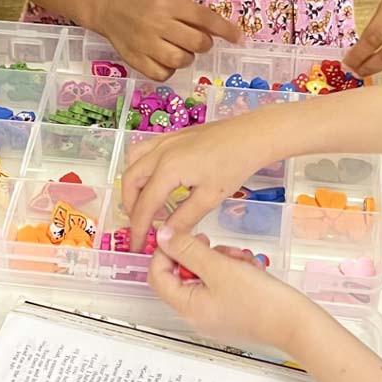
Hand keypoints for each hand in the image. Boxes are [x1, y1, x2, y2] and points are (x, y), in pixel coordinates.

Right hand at [91, 0, 240, 80]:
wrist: (107, 6)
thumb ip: (188, 13)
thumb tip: (216, 31)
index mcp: (168, 3)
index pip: (205, 19)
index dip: (226, 30)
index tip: (238, 37)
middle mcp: (158, 23)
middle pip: (196, 43)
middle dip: (203, 44)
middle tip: (196, 40)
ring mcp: (145, 44)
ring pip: (181, 60)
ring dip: (186, 57)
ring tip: (178, 49)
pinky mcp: (135, 60)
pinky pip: (162, 74)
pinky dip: (168, 70)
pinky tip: (165, 60)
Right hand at [122, 112, 281, 243]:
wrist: (251, 136)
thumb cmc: (234, 165)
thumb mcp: (210, 198)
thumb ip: (183, 219)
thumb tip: (165, 237)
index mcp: (167, 170)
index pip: (144, 205)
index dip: (139, 228)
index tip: (138, 245)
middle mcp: (159, 153)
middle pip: (130, 182)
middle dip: (131, 207)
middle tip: (141, 226)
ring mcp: (164, 141)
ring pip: (133, 163)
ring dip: (133, 185)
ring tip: (144, 204)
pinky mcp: (171, 136)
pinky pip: (143, 151)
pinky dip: (140, 168)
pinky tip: (154, 180)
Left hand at [147, 228, 317, 352]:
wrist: (297, 323)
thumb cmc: (260, 300)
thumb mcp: (219, 267)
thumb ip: (188, 249)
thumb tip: (163, 236)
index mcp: (188, 307)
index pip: (157, 275)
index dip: (166, 252)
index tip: (184, 236)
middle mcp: (197, 314)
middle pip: (183, 274)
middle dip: (202, 255)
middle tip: (220, 249)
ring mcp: (215, 314)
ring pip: (205, 275)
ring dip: (221, 260)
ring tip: (241, 260)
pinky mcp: (232, 311)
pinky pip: (222, 283)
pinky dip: (233, 271)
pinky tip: (250, 269)